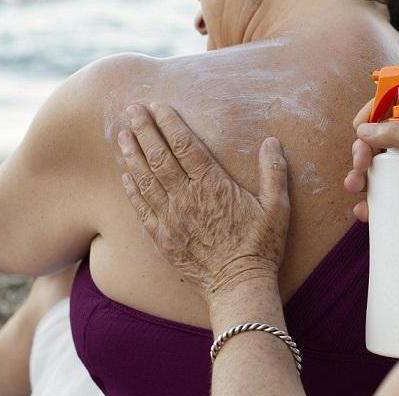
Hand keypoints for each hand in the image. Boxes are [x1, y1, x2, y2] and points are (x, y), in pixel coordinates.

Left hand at [116, 104, 289, 301]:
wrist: (239, 285)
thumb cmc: (261, 246)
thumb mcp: (278, 207)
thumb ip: (274, 172)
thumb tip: (272, 141)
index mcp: (213, 185)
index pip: (185, 146)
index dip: (169, 123)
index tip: (158, 106)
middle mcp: (186, 198)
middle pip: (159, 157)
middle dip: (144, 130)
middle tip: (132, 110)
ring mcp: (170, 218)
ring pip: (145, 179)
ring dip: (131, 155)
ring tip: (121, 135)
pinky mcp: (162, 238)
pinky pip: (141, 209)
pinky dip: (131, 190)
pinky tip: (124, 175)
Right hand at [344, 100, 398, 238]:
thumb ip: (398, 133)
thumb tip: (364, 130)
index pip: (396, 106)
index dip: (375, 111)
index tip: (360, 123)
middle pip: (380, 139)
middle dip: (363, 149)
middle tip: (360, 162)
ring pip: (378, 169)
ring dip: (360, 175)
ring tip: (354, 186)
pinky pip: (386, 196)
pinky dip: (370, 201)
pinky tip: (363, 208)